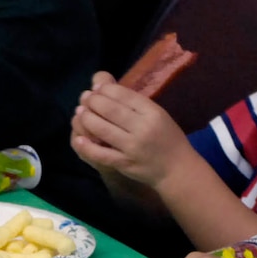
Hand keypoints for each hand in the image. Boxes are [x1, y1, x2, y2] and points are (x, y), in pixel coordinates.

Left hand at [71, 73, 187, 185]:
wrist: (177, 169)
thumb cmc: (168, 138)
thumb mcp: (159, 115)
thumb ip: (136, 104)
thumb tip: (107, 88)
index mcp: (152, 112)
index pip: (123, 95)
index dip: (105, 89)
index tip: (95, 88)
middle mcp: (142, 128)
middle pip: (110, 110)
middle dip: (92, 102)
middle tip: (85, 99)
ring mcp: (132, 147)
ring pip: (102, 129)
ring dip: (86, 119)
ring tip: (80, 113)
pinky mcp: (124, 163)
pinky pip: (101, 154)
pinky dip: (87, 146)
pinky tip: (79, 138)